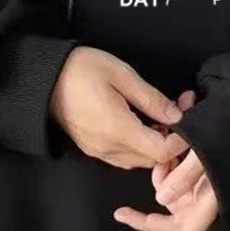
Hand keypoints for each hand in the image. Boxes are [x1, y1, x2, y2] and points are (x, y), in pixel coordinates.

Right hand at [50, 47, 189, 169]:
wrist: (42, 78)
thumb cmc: (82, 69)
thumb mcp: (122, 75)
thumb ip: (152, 99)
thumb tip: (177, 116)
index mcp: (118, 130)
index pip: (162, 152)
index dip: (181, 140)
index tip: (187, 116)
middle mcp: (109, 148)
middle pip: (153, 160)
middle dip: (171, 140)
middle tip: (178, 110)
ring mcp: (99, 152)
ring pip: (140, 161)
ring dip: (155, 144)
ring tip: (161, 115)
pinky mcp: (92, 149)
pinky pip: (125, 157)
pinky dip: (140, 146)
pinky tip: (142, 123)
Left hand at [114, 91, 218, 230]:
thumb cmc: (227, 135)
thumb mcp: (203, 155)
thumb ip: (184, 177)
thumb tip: (160, 200)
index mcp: (208, 200)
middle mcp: (202, 197)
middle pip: (171, 219)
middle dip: (145, 217)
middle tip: (121, 212)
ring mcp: (197, 185)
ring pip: (168, 191)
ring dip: (159, 174)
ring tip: (162, 147)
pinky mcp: (193, 169)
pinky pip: (172, 172)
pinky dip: (165, 162)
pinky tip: (167, 138)